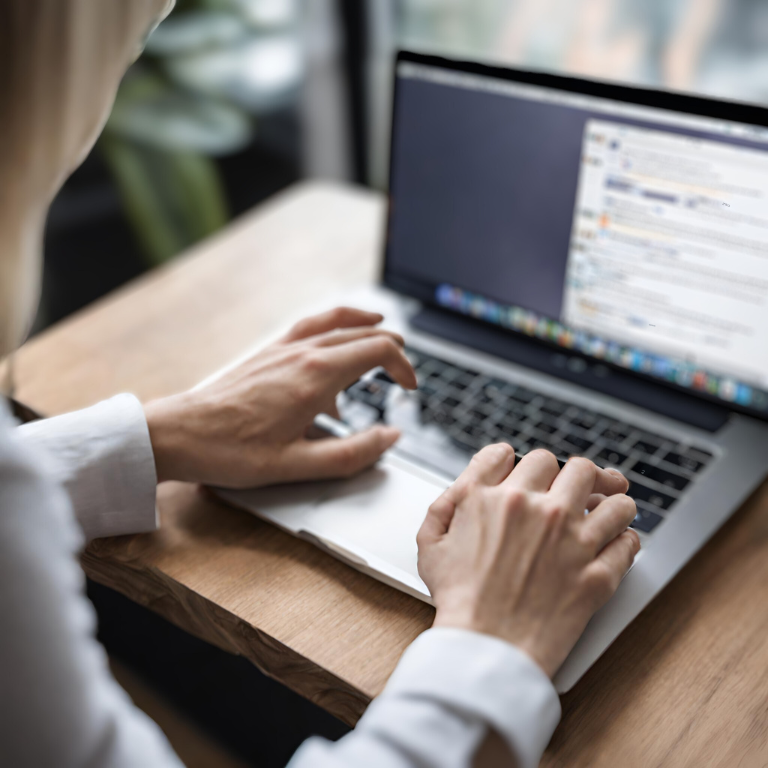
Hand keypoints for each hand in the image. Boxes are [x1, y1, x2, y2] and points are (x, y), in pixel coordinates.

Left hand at [143, 307, 416, 486]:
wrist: (180, 434)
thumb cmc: (231, 451)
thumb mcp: (297, 466)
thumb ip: (351, 454)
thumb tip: (389, 438)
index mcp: (315, 377)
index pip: (377, 351)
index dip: (403, 366)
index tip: (410, 388)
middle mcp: (302, 353)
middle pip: (361, 333)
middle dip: (391, 347)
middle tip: (403, 370)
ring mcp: (282, 348)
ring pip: (335, 322)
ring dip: (364, 325)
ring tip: (380, 328)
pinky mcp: (267, 352)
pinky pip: (309, 325)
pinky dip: (332, 322)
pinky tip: (331, 335)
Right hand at [417, 444, 638, 677]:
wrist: (486, 649)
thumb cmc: (459, 601)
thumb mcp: (430, 543)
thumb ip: (446, 503)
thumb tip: (468, 482)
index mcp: (492, 497)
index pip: (516, 454)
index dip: (522, 461)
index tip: (532, 472)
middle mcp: (536, 509)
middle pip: (573, 466)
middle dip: (577, 474)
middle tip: (585, 484)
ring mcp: (572, 540)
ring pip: (615, 499)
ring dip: (614, 501)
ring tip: (612, 508)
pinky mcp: (597, 574)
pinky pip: (628, 542)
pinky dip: (627, 539)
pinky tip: (619, 542)